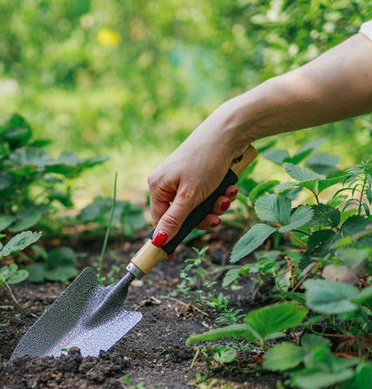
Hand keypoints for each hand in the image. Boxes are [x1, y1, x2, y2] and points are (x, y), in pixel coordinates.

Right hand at [147, 110, 247, 260]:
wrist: (229, 132)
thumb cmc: (205, 161)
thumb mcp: (190, 196)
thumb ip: (174, 220)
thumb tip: (157, 241)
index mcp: (158, 185)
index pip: (159, 220)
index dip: (169, 237)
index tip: (172, 257)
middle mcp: (168, 182)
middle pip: (181, 215)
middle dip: (202, 218)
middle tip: (216, 219)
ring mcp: (184, 177)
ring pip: (198, 206)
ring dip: (215, 206)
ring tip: (228, 196)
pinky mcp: (200, 174)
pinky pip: (207, 194)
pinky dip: (219, 194)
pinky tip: (231, 187)